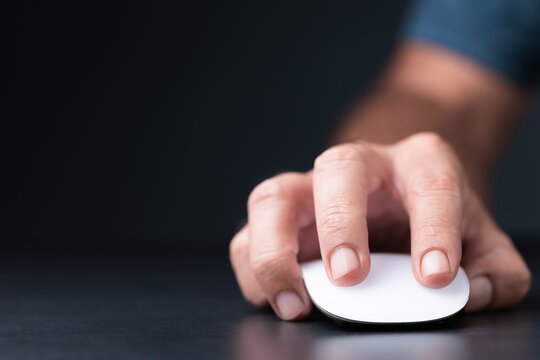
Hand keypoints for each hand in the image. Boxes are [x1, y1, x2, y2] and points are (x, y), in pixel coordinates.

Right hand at [229, 132, 530, 319]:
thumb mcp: (479, 242)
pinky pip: (247, 234)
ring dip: (276, 249)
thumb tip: (475, 293)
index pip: (430, 183)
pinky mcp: (279, 217)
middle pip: (341, 166)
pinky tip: (273, 298)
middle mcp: (357, 165)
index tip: (437, 278)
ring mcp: (310, 188)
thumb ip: (495, 270)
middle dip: (341, 221)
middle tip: (349, 275)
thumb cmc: (434, 219)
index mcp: (418, 163)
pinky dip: (252, 269)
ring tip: (295, 301)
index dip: (434, 228)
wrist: (397, 195)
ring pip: (274, 195)